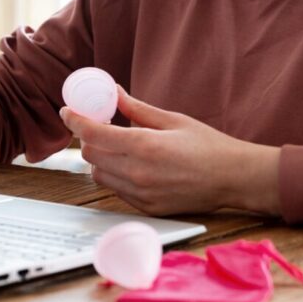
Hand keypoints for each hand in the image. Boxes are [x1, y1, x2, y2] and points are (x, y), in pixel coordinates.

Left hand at [59, 86, 280, 216]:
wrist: (234, 179)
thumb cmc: (209, 146)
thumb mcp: (173, 120)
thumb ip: (138, 110)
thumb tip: (115, 93)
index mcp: (144, 146)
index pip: (93, 134)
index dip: (75, 120)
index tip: (68, 111)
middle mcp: (138, 173)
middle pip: (91, 155)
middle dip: (90, 138)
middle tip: (101, 125)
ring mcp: (141, 194)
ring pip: (99, 175)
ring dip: (101, 158)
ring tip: (119, 146)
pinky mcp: (146, 208)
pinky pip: (117, 189)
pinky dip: (116, 175)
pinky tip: (133, 164)